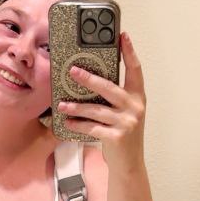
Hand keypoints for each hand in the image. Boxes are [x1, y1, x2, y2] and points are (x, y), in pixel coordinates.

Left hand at [58, 33, 145, 172]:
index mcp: (138, 98)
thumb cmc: (122, 134)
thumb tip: (89, 80)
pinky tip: (67, 122)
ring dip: (77, 106)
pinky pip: (92, 127)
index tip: (123, 36)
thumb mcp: (124, 113)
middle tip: (72, 71)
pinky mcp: (116, 137)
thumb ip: (114, 98)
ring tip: (61, 104)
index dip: (130, 52)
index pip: (135, 70)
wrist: (129, 164)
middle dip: (89, 79)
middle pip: (109, 88)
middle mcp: (135, 108)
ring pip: (97, 110)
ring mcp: (127, 123)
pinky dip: (78, 124)